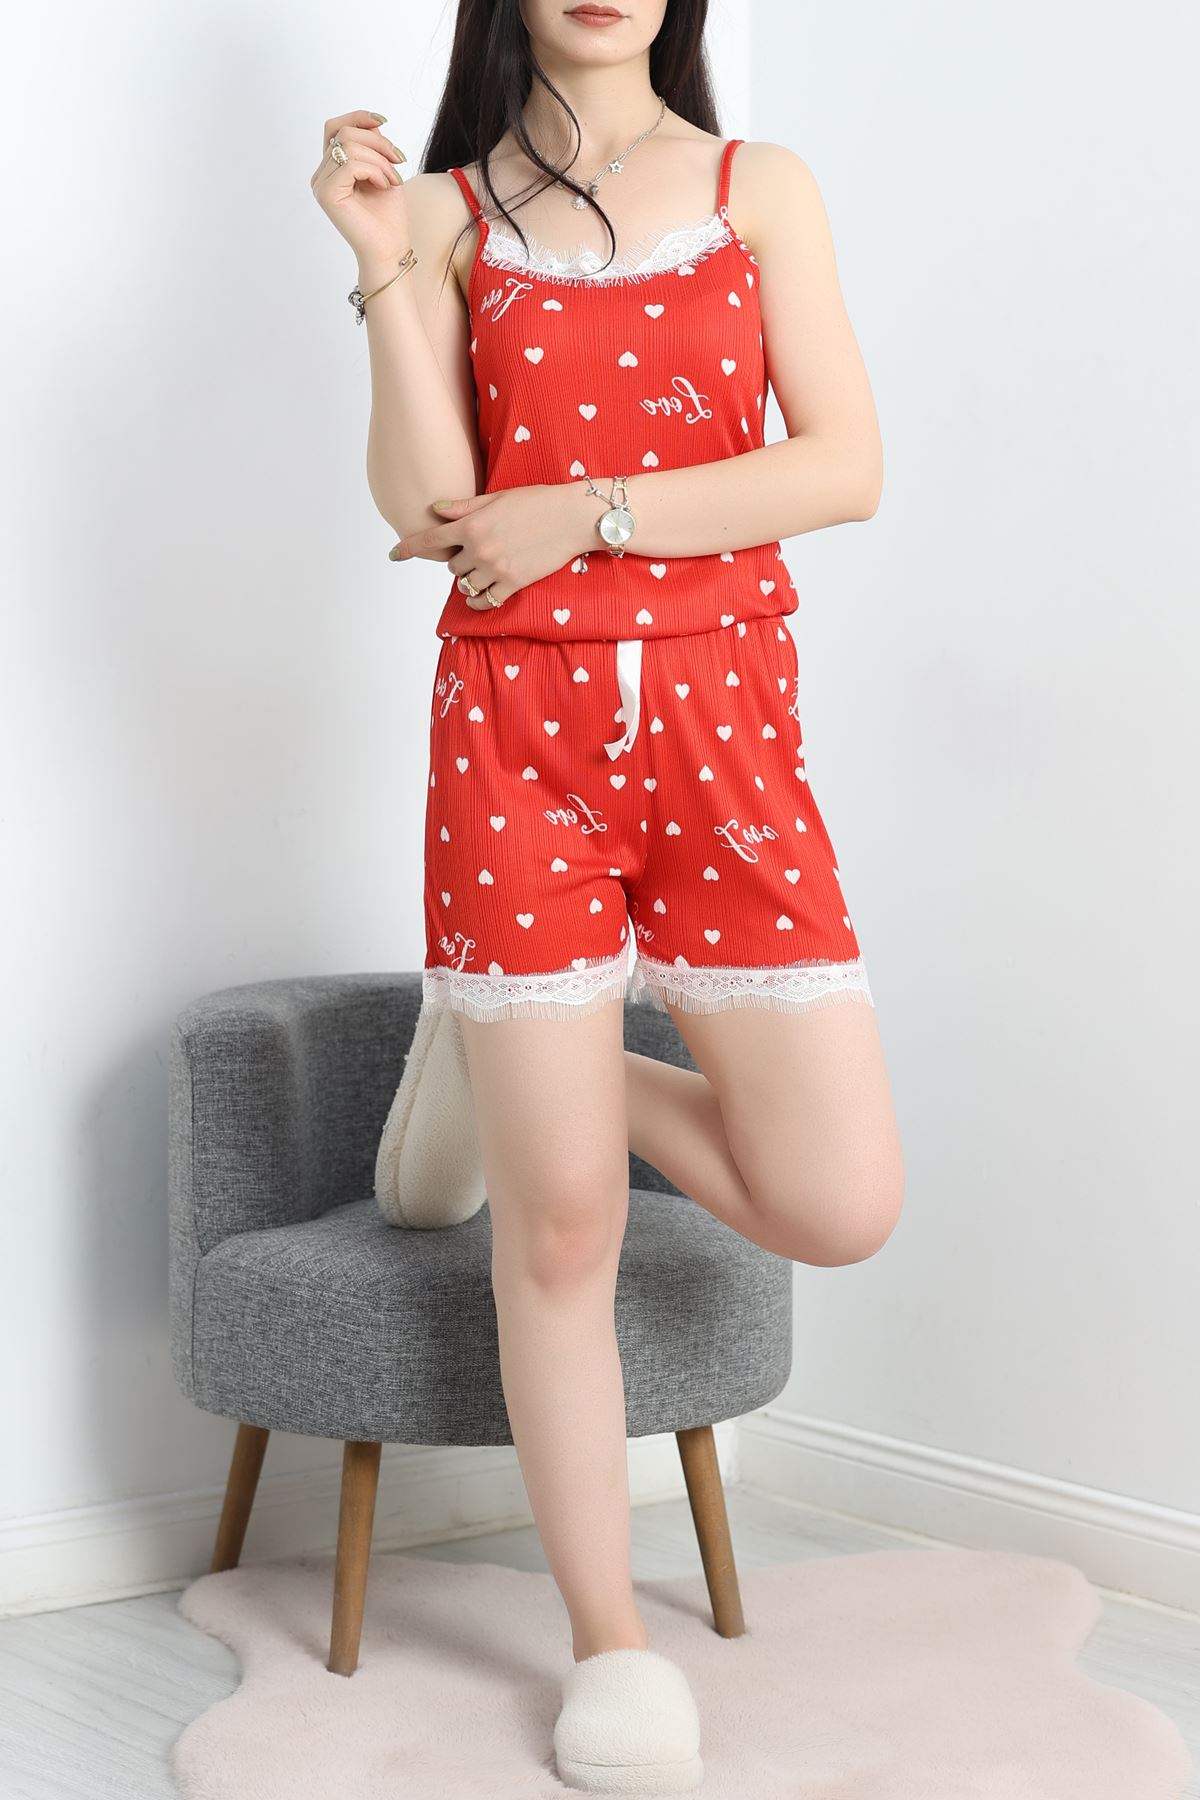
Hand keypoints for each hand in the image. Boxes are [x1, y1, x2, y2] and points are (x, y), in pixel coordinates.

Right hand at [310, 109, 409, 267]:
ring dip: (379, 159)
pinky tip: (383, 186)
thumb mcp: (384, 169)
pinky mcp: (327, 194)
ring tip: (392, 179)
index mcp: (331, 169)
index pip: (335, 128)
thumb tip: (371, 122)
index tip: (383, 122)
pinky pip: (351, 164)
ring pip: (349, 146)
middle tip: (398, 161)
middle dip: (377, 142)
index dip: (357, 118)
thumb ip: (373, 145)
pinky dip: (374, 171)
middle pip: (345, 133)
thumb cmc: (388, 215)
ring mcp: (321, 185)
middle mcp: (321, 175)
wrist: (390, 249)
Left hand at [390, 483, 597, 606]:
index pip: (430, 540)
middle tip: (474, 553)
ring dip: (468, 580)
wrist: (571, 517)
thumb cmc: (537, 502)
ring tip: (481, 572)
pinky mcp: (512, 583)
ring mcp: (495, 568)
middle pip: (451, 566)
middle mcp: (478, 548)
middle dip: (458, 561)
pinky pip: (485, 601)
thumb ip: (464, 507)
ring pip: (465, 585)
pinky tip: (479, 597)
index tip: (393, 555)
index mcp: (471, 524)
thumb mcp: (497, 498)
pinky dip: (478, 601)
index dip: (407, 548)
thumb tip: (435, 509)